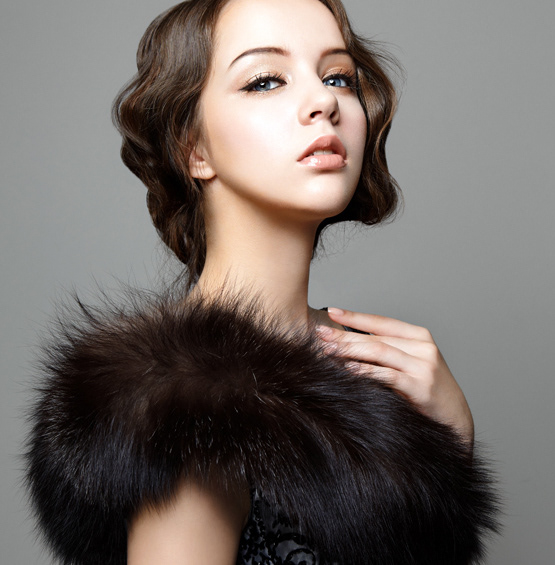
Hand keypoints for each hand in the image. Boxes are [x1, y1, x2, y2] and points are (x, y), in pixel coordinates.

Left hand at [317, 308, 473, 445]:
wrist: (453, 416)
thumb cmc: (426, 388)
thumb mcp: (411, 363)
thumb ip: (388, 351)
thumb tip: (348, 342)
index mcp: (419, 336)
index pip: (381, 322)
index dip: (355, 316)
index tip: (332, 312)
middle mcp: (422, 347)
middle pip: (375, 338)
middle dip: (345, 335)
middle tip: (321, 334)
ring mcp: (423, 366)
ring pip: (379, 352)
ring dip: (350, 350)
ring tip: (328, 350)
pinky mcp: (420, 386)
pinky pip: (387, 375)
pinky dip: (366, 371)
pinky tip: (349, 369)